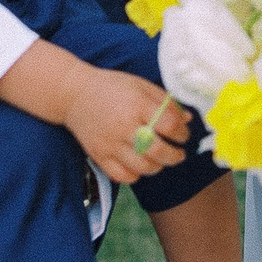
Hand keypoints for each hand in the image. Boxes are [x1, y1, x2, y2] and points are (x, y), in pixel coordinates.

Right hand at [63, 68, 194, 183]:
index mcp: (137, 105)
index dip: (182, 133)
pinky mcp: (99, 156)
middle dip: (175, 156)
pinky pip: (122, 176)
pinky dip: (135, 175)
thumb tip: (188, 119)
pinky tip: (139, 165)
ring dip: (157, 166)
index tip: (184, 135)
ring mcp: (110, 144)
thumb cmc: (111, 87)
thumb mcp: (141, 86)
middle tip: (179, 154)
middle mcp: (124, 126)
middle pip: (158, 151)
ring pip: (142, 168)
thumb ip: (166, 102)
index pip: (169, 126)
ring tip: (159, 159)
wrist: (74, 94)